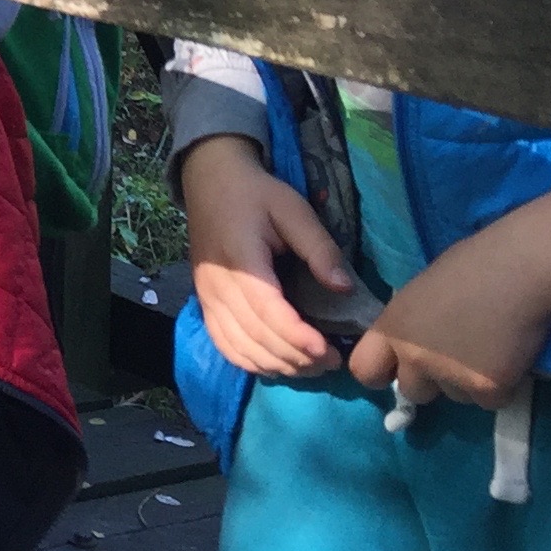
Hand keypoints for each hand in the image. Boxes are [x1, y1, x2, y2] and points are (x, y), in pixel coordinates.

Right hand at [178, 135, 350, 378]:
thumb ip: (319, 248)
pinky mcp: (205, 304)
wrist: (210, 182)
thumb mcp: (293, 209)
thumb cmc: (256, 195)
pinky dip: (252, 363)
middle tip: (333, 362)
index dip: (297, 337)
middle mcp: (218, 286)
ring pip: (240, 348)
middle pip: (255, 336)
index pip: (267, 311)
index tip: (329, 351)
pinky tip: (279, 365)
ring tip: (313, 367)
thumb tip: (344, 288)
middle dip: (296, 357)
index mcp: (241, 260)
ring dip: (277, 365)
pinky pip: (225, 346)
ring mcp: (208, 298)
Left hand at [348, 187, 550, 409]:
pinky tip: (509, 355)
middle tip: (458, 353)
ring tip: (489, 345)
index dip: (382, 372)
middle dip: (433, 380)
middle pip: (413, 392)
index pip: (364, 371)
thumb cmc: (472, 265)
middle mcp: (413, 357)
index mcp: (392, 328)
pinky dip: (500, 386)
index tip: (399, 368)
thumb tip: (412, 348)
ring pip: (455, 398)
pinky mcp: (487, 388)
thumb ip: (411, 325)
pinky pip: (489, 402)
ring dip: (469, 382)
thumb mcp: (421, 292)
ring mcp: (449, 376)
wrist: (520, 268)